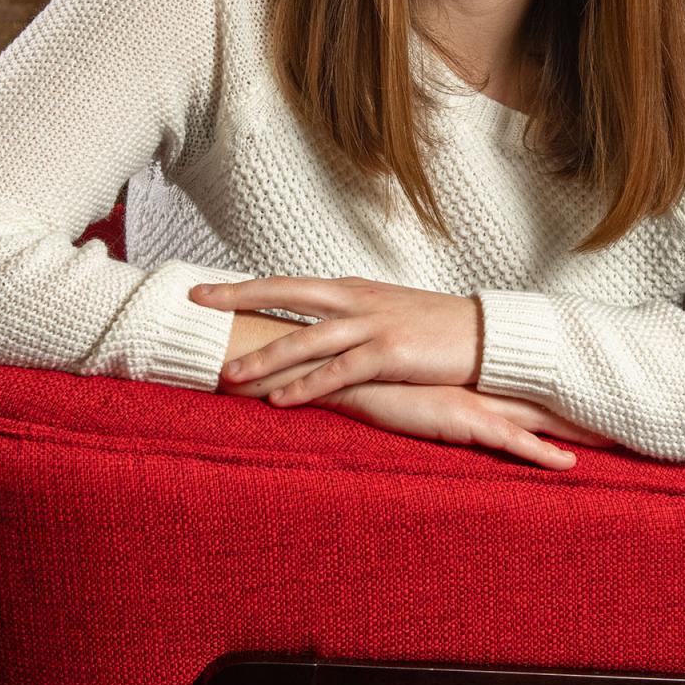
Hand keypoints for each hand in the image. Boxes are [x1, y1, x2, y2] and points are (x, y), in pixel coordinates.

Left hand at [191, 276, 481, 405]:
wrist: (485, 335)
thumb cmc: (434, 329)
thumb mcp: (386, 314)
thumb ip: (349, 318)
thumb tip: (315, 330)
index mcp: (352, 289)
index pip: (288, 284)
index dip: (245, 286)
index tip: (206, 290)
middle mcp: (357, 300)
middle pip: (287, 293)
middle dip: (240, 298)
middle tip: (199, 305)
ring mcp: (373, 325)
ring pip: (307, 339)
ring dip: (267, 358)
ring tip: (230, 374)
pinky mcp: (390, 354)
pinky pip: (339, 372)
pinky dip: (307, 386)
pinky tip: (281, 400)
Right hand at [307, 380, 617, 470]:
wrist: (350, 363)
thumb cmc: (378, 370)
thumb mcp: (419, 375)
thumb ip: (441, 377)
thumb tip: (456, 381)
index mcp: (483, 372)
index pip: (540, 377)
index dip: (577, 383)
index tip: (613, 385)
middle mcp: (490, 383)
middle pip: (556, 394)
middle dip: (596, 404)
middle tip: (641, 408)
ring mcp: (480, 401)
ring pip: (545, 417)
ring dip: (583, 428)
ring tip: (625, 437)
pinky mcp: (463, 420)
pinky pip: (510, 442)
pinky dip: (541, 454)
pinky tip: (568, 465)